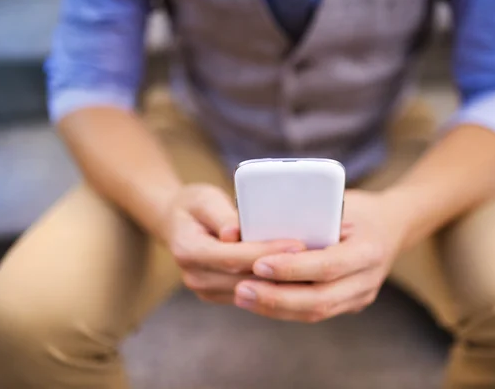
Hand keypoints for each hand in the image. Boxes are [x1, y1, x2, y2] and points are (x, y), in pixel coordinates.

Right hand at [163, 184, 304, 303]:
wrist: (178, 223)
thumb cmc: (194, 205)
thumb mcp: (204, 199)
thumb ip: (221, 215)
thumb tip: (233, 233)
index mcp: (187, 250)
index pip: (232, 256)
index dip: (265, 252)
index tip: (297, 244)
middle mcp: (195, 276)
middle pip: (245, 278)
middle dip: (282, 270)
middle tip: (316, 258)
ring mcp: (206, 289)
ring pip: (252, 291)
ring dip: (283, 281)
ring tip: (314, 267)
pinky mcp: (219, 294)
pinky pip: (251, 294)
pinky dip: (275, 285)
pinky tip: (299, 275)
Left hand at [233, 189, 407, 321]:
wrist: (394, 226)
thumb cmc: (360, 208)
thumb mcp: (341, 203)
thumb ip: (310, 216)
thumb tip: (262, 224)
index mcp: (369, 250)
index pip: (327, 266)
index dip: (292, 269)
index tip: (258, 264)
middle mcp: (368, 279)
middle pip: (319, 300)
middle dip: (276, 298)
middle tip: (241, 290)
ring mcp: (361, 296)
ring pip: (315, 313)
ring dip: (275, 308)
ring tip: (242, 297)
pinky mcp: (350, 304)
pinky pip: (315, 313)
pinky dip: (285, 309)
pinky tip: (259, 301)